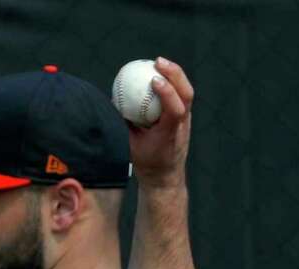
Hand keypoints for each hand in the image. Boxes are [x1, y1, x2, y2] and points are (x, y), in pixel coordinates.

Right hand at [128, 56, 192, 189]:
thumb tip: (111, 105)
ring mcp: (187, 119)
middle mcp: (182, 124)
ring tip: (159, 62)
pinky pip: (181, 94)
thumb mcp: (130, 147)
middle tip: (158, 61)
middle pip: (186, 93)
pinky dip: (173, 81)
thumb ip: (124, 127)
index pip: (174, 109)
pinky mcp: (186, 116)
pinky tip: (160, 73)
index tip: (153, 80)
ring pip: (187, 91)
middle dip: (175, 74)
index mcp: (170, 134)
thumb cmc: (145, 164)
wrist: (164, 177)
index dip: (166, 92)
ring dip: (175, 74)